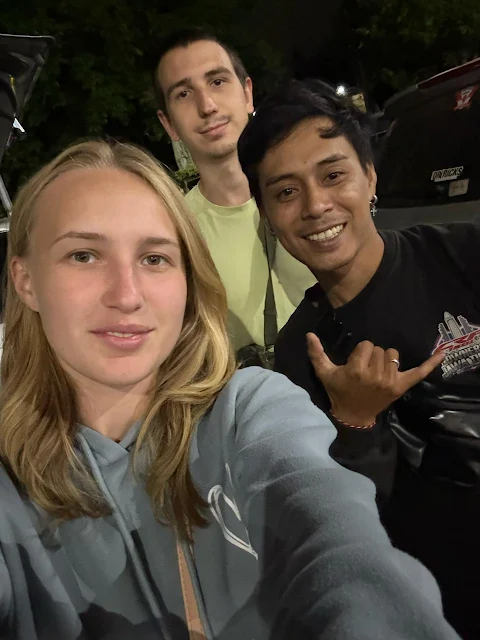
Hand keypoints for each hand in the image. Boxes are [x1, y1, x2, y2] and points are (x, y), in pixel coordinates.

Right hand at [306, 334, 444, 426]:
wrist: (353, 416)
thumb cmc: (338, 392)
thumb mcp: (324, 373)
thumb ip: (317, 353)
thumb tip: (309, 334)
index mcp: (357, 370)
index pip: (367, 345)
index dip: (361, 352)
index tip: (355, 362)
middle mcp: (375, 375)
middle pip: (381, 349)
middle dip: (373, 356)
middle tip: (366, 369)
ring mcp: (390, 382)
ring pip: (393, 356)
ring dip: (386, 360)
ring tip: (377, 371)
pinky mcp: (401, 387)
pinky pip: (419, 372)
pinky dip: (430, 364)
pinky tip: (442, 354)